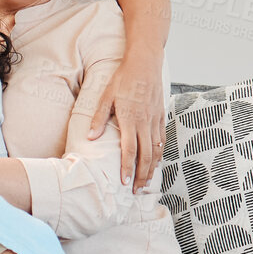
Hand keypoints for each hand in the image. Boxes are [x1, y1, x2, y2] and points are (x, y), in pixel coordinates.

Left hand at [87, 52, 165, 189]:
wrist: (145, 63)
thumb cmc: (123, 78)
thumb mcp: (106, 96)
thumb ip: (99, 118)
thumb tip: (91, 137)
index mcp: (130, 119)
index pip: (129, 150)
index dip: (127, 168)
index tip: (124, 182)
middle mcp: (145, 122)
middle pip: (146, 155)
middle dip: (142, 175)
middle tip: (137, 190)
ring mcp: (155, 120)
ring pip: (156, 150)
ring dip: (152, 168)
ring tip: (146, 182)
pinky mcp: (161, 116)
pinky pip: (162, 139)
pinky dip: (160, 153)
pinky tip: (156, 162)